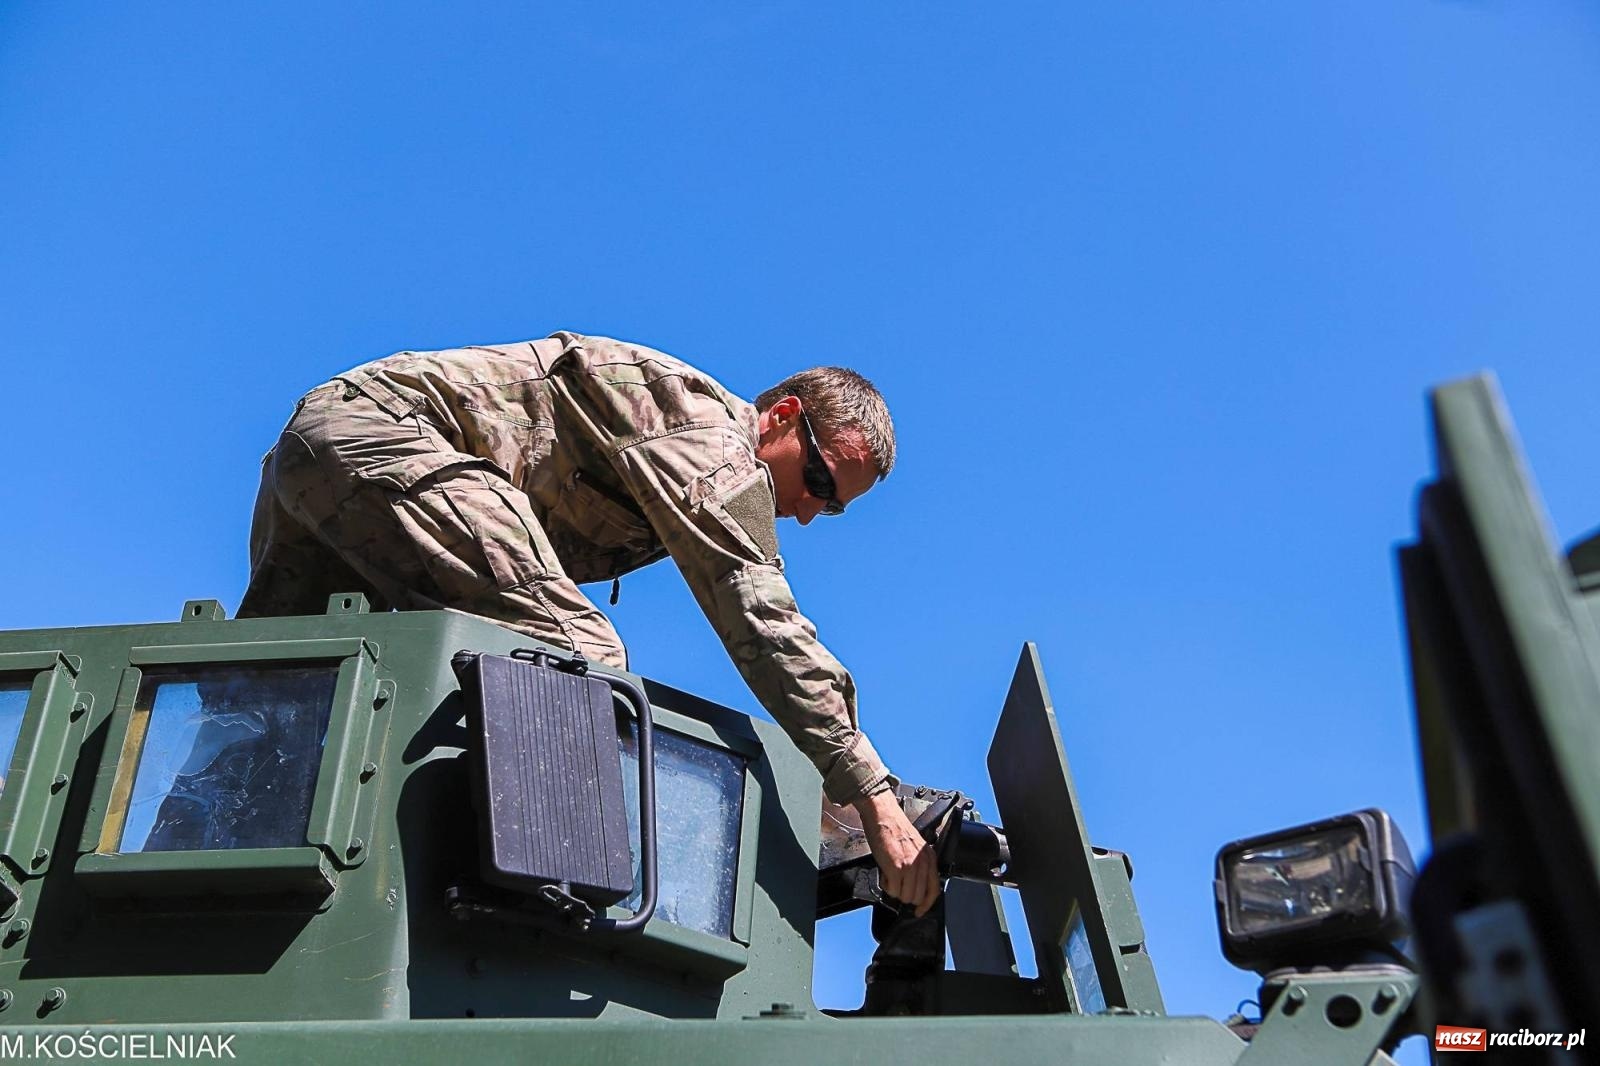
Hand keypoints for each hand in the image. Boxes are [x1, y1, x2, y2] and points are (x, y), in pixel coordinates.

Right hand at [853, 789, 940, 916]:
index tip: (919, 911)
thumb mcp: (914, 847)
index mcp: (929, 858)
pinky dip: (886, 886)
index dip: (926, 905)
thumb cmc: (895, 828)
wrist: (883, 815)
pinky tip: (884, 874)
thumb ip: (918, 866)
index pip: (934, 890)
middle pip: (918, 896)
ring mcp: (910, 866)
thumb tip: (914, 886)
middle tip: (897, 884)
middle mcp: (922, 863)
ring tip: (890, 876)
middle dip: (905, 895)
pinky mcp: (896, 868)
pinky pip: (893, 890)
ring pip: (905, 896)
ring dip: (895, 890)